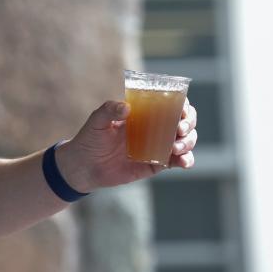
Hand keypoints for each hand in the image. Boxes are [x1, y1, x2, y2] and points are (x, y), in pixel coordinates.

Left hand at [56, 98, 197, 192]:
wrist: (84, 166)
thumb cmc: (89, 139)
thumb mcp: (96, 121)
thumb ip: (108, 110)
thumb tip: (127, 107)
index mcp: (142, 114)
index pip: (169, 105)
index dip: (182, 105)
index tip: (182, 110)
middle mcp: (153, 129)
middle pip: (183, 122)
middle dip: (188, 124)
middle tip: (180, 129)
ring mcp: (156, 147)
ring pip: (184, 141)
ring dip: (188, 142)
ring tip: (177, 147)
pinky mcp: (156, 164)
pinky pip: (176, 162)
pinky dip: (186, 160)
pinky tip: (184, 162)